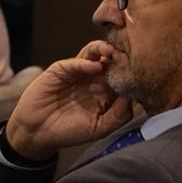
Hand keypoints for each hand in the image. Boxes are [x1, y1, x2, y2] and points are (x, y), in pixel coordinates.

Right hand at [5, 40, 134, 159]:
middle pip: (112, 60)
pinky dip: (84, 61)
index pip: (125, 76)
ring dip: (105, 50)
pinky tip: (93, 66)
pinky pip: (74, 62)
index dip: (133, 72)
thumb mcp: (100, 128)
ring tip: (113, 53)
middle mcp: (95, 79)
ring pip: (94, 53)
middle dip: (122, 57)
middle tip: (131, 57)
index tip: (143, 71)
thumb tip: (132, 96)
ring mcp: (78, 72)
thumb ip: (119, 115)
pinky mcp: (60, 70)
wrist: (38, 132)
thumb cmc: (69, 131)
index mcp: (108, 92)